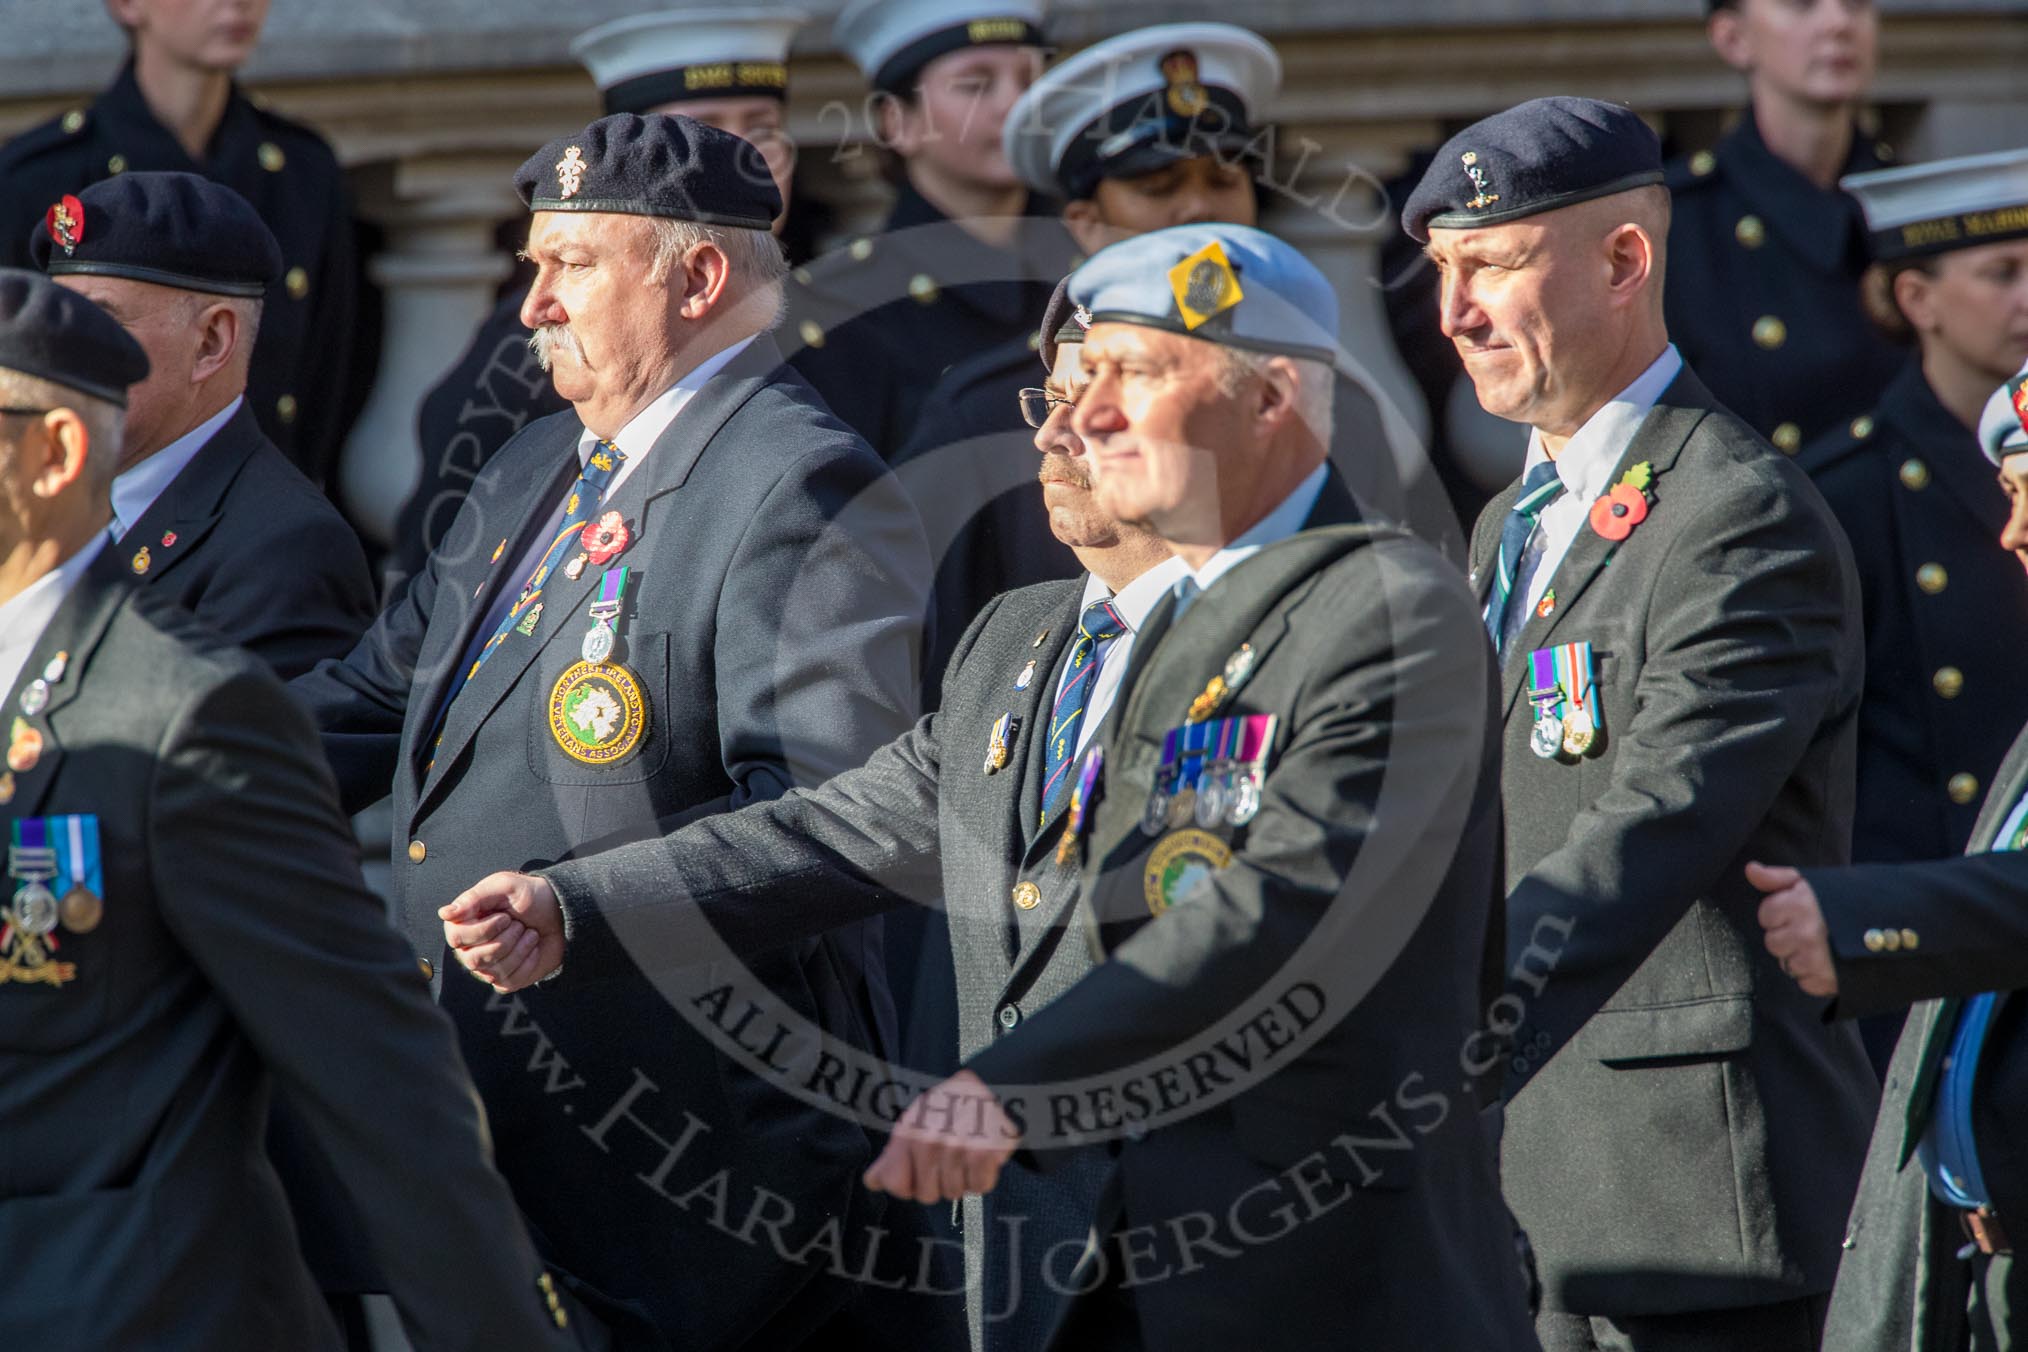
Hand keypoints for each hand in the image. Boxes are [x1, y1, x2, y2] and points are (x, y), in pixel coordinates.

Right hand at [440, 871, 564, 991]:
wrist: (559, 913)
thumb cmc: (530, 897)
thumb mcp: (504, 886)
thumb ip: (474, 897)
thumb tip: (445, 913)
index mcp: (463, 924)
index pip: (456, 938)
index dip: (484, 929)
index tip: (505, 916)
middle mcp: (470, 949)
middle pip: (474, 959)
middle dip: (505, 939)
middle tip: (518, 924)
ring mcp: (487, 967)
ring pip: (494, 970)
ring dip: (520, 948)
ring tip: (528, 933)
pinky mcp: (506, 980)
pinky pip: (510, 981)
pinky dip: (528, 961)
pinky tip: (532, 947)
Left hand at [864, 1070, 1018, 1203]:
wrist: (992, 1085)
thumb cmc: (950, 1106)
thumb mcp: (915, 1120)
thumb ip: (893, 1154)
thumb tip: (871, 1182)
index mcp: (907, 1134)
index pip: (896, 1184)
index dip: (909, 1183)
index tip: (920, 1169)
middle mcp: (928, 1143)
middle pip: (927, 1195)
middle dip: (939, 1181)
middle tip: (949, 1156)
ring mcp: (955, 1150)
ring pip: (955, 1193)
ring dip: (963, 1178)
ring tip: (967, 1152)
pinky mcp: (983, 1155)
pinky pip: (980, 1187)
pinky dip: (984, 1176)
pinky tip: (981, 1155)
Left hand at [1746, 861, 1837, 996]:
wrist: (1896, 925)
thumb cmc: (1849, 900)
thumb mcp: (1813, 882)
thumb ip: (1778, 877)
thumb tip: (1751, 870)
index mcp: (1799, 905)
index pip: (1765, 916)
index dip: (1780, 913)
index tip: (1798, 912)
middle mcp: (1804, 934)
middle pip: (1773, 943)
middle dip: (1787, 936)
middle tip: (1811, 930)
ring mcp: (1816, 960)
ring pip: (1787, 965)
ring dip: (1801, 958)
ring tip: (1823, 946)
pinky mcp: (1829, 981)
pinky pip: (1805, 984)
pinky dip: (1815, 976)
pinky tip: (1830, 962)